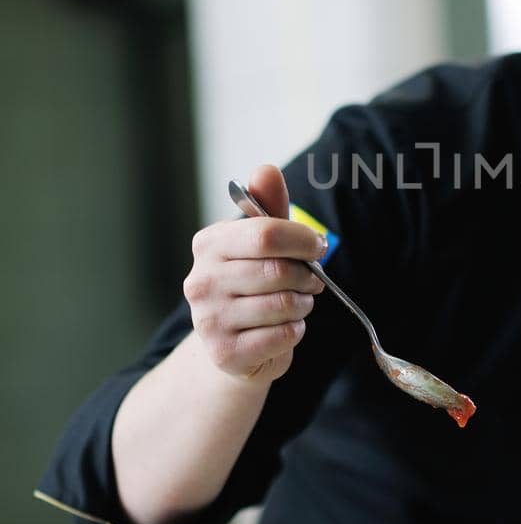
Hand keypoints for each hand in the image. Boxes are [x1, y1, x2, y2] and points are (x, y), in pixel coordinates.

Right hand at [183, 163, 325, 383]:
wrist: (234, 344)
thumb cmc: (253, 284)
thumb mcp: (261, 242)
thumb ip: (268, 206)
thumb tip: (265, 170)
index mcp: (208, 244)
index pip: (266, 234)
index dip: (303, 240)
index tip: (318, 247)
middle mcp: (200, 281)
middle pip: (279, 271)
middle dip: (307, 276)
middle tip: (309, 281)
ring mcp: (208, 320)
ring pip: (284, 305)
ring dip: (302, 305)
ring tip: (295, 304)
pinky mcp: (224, 353)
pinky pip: (284, 335)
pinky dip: (295, 331)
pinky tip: (282, 328)